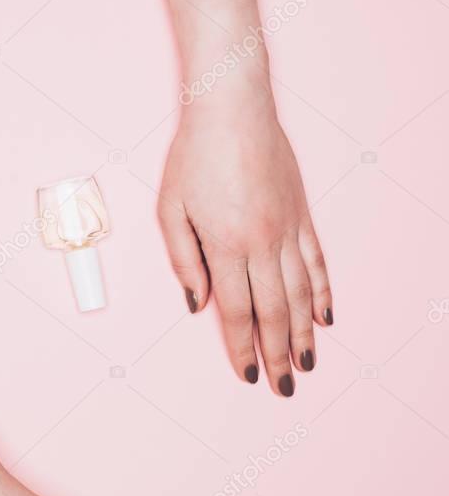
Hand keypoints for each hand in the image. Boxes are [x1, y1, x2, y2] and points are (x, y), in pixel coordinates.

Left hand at [157, 91, 332, 396]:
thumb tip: (198, 303)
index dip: (242, 347)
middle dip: (277, 354)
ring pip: (301, 294)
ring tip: (307, 364)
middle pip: (273, 312)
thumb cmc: (194, 156)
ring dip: (303, 334)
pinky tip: (325, 318)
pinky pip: (317, 263)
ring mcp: (288, 229)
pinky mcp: (302, 215)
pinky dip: (322, 293)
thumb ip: (184, 260)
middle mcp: (263, 243)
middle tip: (285, 386)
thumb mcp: (170, 208)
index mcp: (226, 245)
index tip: (248, 374)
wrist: (233, 109)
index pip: (237, 312)